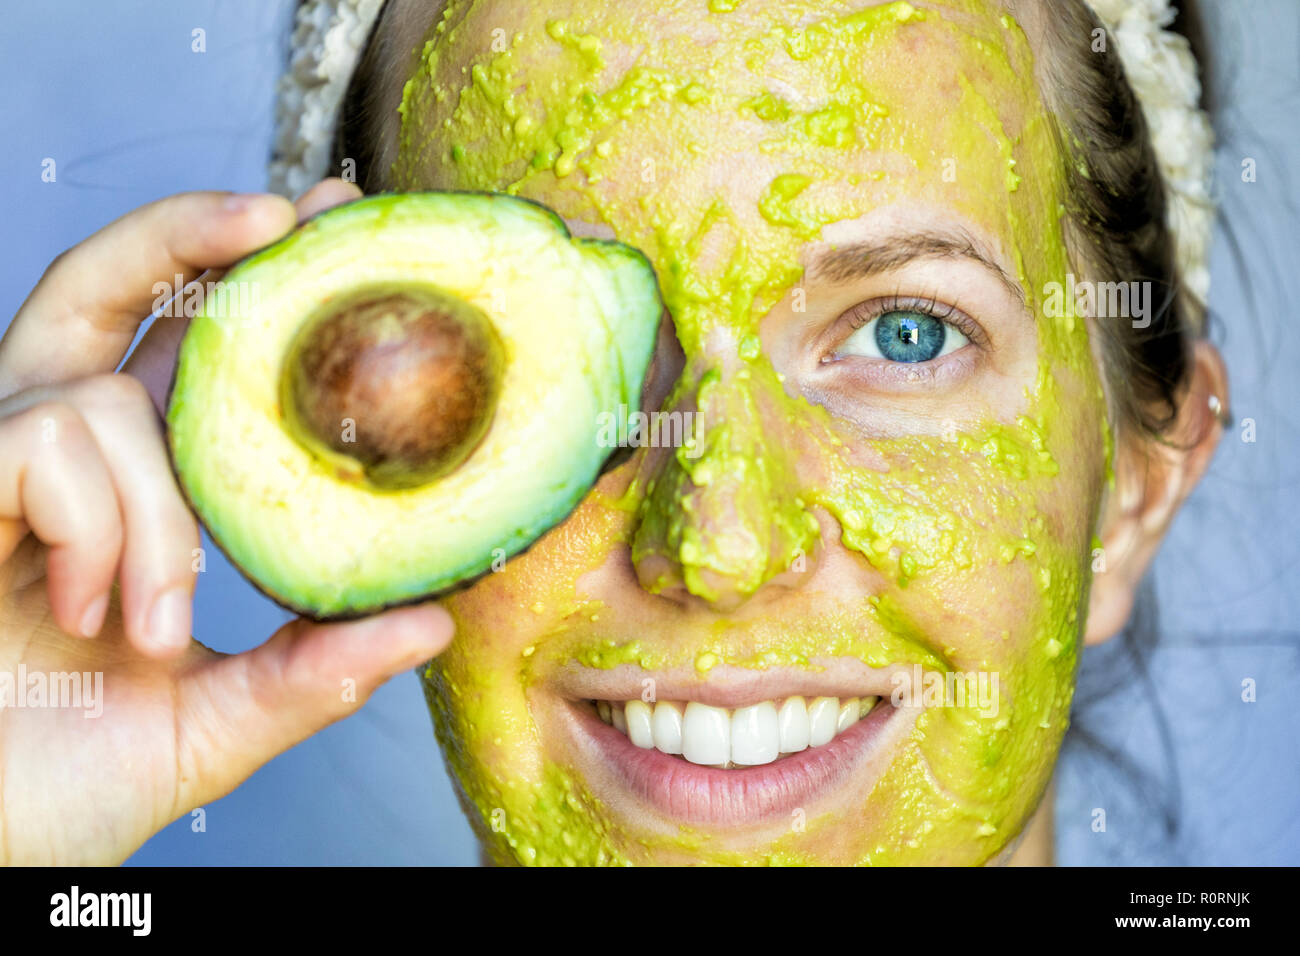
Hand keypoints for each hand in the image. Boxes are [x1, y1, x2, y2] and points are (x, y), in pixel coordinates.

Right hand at [0, 180, 452, 864]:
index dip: (246, 279)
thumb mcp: (219, 720)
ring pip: (104, 402)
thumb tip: (431, 622)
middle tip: (290, 211)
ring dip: (156, 518)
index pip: (182, 354)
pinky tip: (92, 606)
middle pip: (103, 285)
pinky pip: (44, 441)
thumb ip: (316, 671)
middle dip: (188, 230)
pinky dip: (96, 526)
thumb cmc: (67, 782)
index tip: (335, 223)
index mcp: (125, 490)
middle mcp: (58, 459)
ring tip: (151, 626)